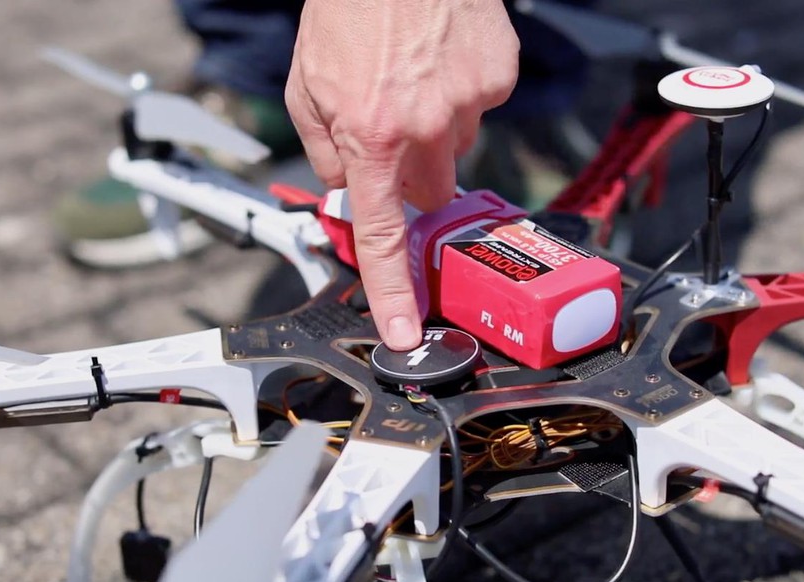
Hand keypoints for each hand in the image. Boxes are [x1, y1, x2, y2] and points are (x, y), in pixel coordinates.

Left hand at [285, 0, 518, 349]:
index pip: (386, 235)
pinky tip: (439, 58)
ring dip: (437, 128)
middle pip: (432, 192)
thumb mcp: (305, 85)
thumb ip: (323, 150)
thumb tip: (348, 189)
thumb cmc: (347, 8)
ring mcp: (470, 101)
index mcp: (370, 135)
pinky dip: (461, 93)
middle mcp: (425, 126)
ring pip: (458, 147)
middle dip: (414, 176)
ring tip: (413, 75)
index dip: (394, 290)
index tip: (407, 329)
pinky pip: (482, 106)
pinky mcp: (498, 76)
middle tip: (396, 131)